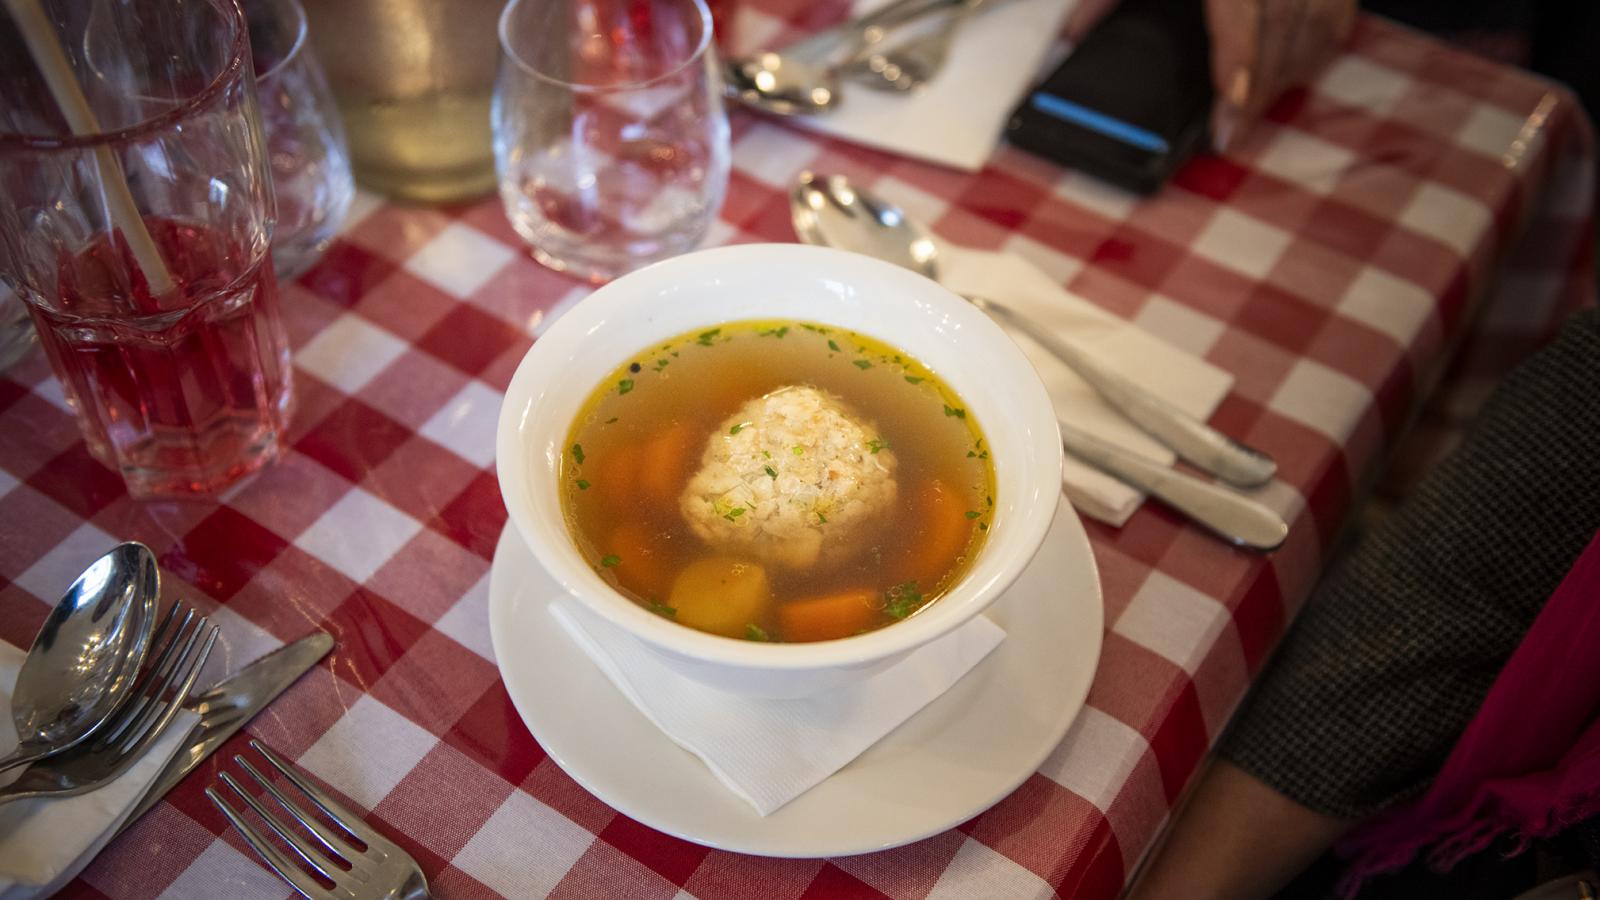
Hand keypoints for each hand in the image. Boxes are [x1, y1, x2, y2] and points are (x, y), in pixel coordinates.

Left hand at [1064, 0, 1356, 150]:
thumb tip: (1071, 39)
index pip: (1241, 17)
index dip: (1237, 70)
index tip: (1230, 117)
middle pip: (1283, 29)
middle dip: (1263, 87)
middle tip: (1238, 129)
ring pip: (1317, 21)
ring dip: (1292, 70)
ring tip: (1260, 107)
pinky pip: (1337, 8)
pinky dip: (1320, 41)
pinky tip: (1296, 65)